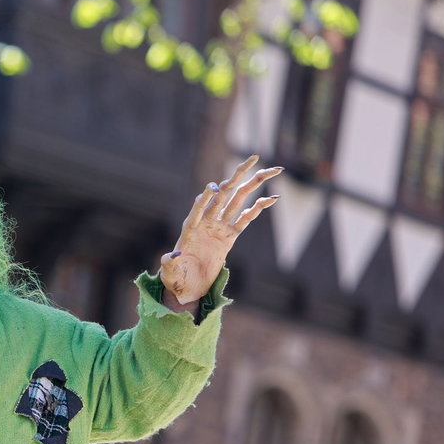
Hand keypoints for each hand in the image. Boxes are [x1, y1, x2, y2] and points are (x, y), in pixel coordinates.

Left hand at [160, 155, 282, 305]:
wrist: (188, 287)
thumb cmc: (176, 278)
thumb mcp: (170, 272)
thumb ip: (169, 263)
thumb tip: (172, 255)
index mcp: (190, 227)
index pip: (198, 208)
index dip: (204, 197)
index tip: (213, 188)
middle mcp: (206, 221)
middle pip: (224, 193)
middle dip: (239, 175)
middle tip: (254, 157)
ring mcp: (219, 226)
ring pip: (239, 200)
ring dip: (255, 184)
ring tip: (273, 170)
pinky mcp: (230, 236)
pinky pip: (246, 218)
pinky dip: (259, 208)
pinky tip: (274, 198)